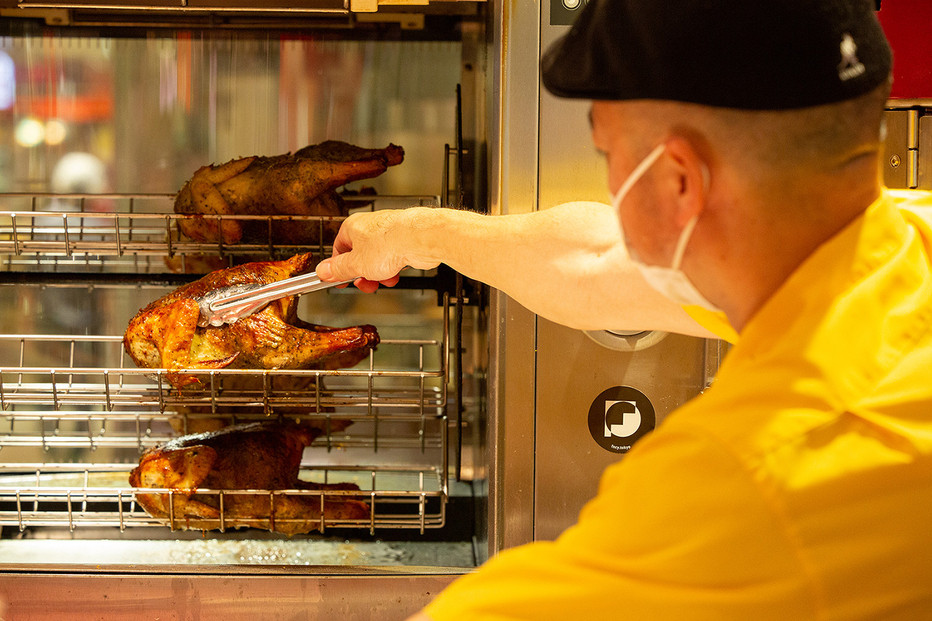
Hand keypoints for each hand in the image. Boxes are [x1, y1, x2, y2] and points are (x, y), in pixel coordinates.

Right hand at [316, 208, 440, 292]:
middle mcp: (369, 226)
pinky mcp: (403, 239)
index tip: (338, 281)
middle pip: (359, 256)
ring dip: (379, 274)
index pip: (338, 250)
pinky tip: (396, 273)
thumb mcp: (356, 265)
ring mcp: (387, 232)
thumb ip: (338, 270)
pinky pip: (393, 257)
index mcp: (352, 227)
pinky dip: (393, 268)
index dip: (338, 268)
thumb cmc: (390, 243)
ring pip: (377, 258)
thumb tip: (323, 271)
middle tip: (365, 284)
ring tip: (384, 279)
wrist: (419, 238)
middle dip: (362, 274)